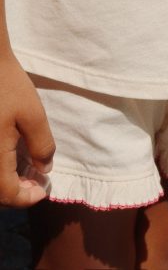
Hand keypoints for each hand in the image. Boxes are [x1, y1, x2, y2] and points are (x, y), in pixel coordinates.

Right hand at [0, 51, 54, 206]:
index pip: (8, 194)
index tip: (44, 189)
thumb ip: (42, 145)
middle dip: (17, 189)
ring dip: (7, 178)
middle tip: (38, 179)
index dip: (28, 198)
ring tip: (28, 167)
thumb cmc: (7, 85)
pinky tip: (12, 153)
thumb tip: (43, 168)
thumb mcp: (33, 115)